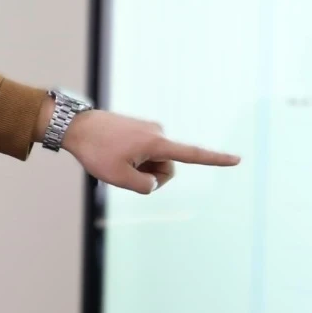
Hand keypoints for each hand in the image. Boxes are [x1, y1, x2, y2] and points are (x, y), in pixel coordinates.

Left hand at [58, 108, 238, 193]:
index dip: (216, 159)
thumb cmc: (95, 151)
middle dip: (148, 177)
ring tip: (114, 158)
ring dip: (137, 168)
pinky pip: (143, 153)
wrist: (74, 125)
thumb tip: (153, 183)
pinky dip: (131, 159)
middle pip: (166, 169)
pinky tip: (112, 153)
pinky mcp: (139, 129)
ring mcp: (148, 129)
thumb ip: (144, 187)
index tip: (237, 159)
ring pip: (152, 162)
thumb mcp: (118, 178)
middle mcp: (157, 133)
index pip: (193, 154)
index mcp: (157, 143)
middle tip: (121, 170)